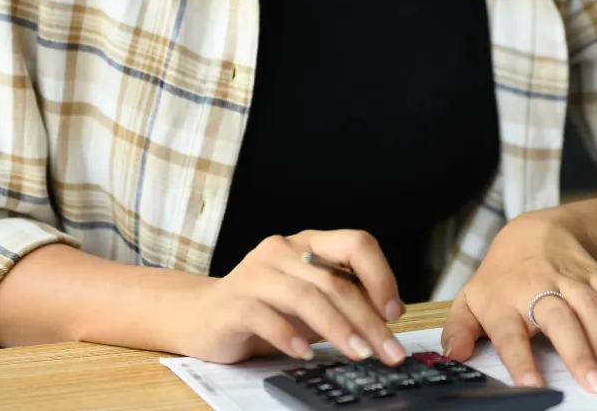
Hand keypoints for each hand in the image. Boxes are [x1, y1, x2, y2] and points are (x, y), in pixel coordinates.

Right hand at [181, 229, 407, 364]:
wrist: (202, 317)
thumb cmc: (265, 308)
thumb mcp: (311, 299)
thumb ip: (345, 297)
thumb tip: (393, 311)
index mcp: (308, 242)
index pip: (355, 243)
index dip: (380, 274)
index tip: (394, 313)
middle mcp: (283, 250)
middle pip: (335, 281)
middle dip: (367, 320)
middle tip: (388, 351)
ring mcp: (256, 273)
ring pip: (306, 297)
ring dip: (338, 330)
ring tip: (359, 354)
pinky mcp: (233, 302)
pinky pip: (266, 317)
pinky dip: (290, 336)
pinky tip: (306, 354)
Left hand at [439, 206, 596, 394]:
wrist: (532, 230)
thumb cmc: (501, 276)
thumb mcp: (472, 299)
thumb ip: (459, 329)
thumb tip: (452, 356)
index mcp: (503, 300)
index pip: (509, 331)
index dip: (520, 358)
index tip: (533, 385)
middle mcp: (536, 286)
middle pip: (558, 318)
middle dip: (577, 352)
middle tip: (594, 387)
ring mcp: (567, 277)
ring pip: (587, 306)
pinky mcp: (591, 272)